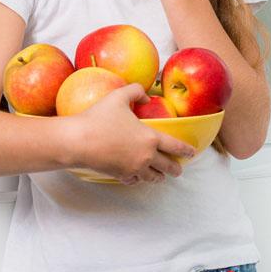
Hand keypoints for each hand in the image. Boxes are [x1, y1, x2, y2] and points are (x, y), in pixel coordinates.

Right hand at [67, 83, 195, 183]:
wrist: (78, 141)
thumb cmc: (99, 117)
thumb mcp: (119, 96)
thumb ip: (136, 91)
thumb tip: (146, 96)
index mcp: (150, 138)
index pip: (175, 146)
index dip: (186, 150)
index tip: (192, 153)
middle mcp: (146, 156)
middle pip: (167, 166)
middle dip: (175, 168)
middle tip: (178, 169)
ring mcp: (133, 168)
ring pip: (153, 177)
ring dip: (159, 176)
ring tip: (161, 176)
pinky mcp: (120, 175)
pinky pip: (135, 180)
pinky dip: (139, 178)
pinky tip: (137, 176)